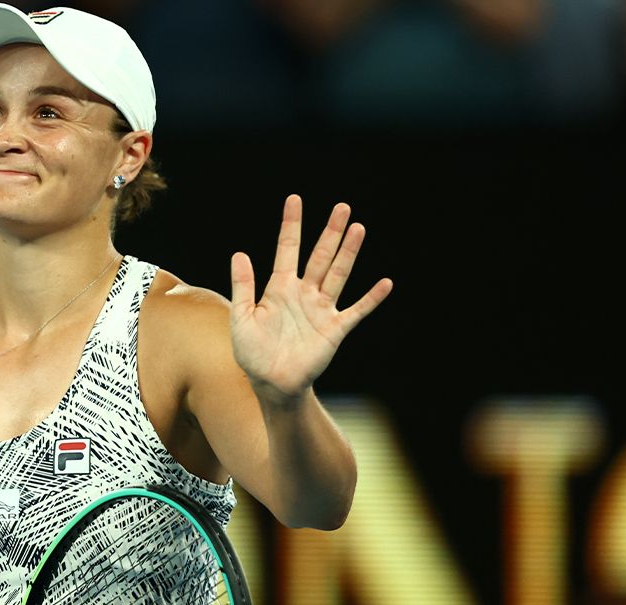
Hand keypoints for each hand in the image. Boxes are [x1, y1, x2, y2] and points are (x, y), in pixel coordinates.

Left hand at [229, 195, 391, 401]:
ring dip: (349, 253)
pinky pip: (356, 311)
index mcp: (279, 288)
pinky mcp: (334, 329)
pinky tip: (385, 284)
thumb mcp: (241, 318)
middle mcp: (304, 293)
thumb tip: (239, 253)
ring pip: (338, 275)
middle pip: (320, 256)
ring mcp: (321, 310)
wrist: (271, 383)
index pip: (287, 249)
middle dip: (331, 232)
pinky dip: (370, 299)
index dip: (291, 225)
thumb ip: (243, 287)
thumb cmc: (252, 352)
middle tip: (342, 207)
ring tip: (359, 229)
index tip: (295, 199)